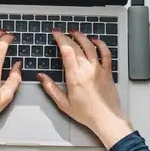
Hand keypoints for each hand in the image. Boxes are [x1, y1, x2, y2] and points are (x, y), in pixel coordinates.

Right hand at [39, 30, 133, 147]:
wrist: (106, 118)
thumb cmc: (86, 113)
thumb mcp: (63, 104)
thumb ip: (51, 88)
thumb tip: (41, 77)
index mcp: (75, 77)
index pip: (67, 51)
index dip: (60, 39)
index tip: (55, 34)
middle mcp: (88, 70)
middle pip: (77, 46)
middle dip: (67, 36)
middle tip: (61, 32)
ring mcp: (99, 69)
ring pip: (90, 46)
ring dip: (82, 37)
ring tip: (75, 32)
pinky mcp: (108, 72)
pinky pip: (106, 53)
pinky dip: (101, 44)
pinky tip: (95, 41)